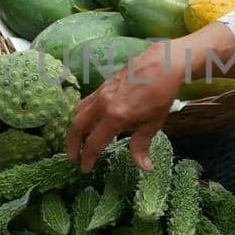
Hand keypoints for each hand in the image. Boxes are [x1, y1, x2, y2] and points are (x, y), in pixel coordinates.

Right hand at [65, 45, 184, 172]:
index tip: (85, 169)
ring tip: (78, 140)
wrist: (163, 65)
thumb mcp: (152, 124)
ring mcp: (101, 93)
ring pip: (77, 113)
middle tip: (73, 157)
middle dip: (72, 144)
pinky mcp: (103, 85)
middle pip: (76, 127)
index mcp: (114, 117)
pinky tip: (88, 120)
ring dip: (74, 129)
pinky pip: (85, 102)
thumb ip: (141, 146)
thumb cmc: (160, 96)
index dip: (87, 158)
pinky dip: (81, 114)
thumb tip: (144, 168)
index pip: (93, 143)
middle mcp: (102, 105)